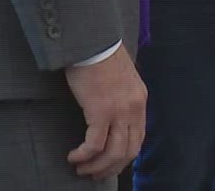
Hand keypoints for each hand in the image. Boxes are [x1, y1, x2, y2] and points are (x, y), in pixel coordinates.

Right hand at [63, 43, 146, 179]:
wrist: (92, 40)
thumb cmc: (101, 54)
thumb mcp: (122, 76)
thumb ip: (122, 94)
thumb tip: (111, 111)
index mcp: (140, 100)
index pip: (139, 138)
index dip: (125, 156)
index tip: (110, 163)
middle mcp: (134, 108)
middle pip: (129, 151)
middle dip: (112, 168)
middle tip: (95, 174)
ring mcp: (119, 111)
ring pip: (113, 152)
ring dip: (97, 166)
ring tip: (82, 170)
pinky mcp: (100, 111)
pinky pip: (95, 144)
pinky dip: (85, 155)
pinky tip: (74, 157)